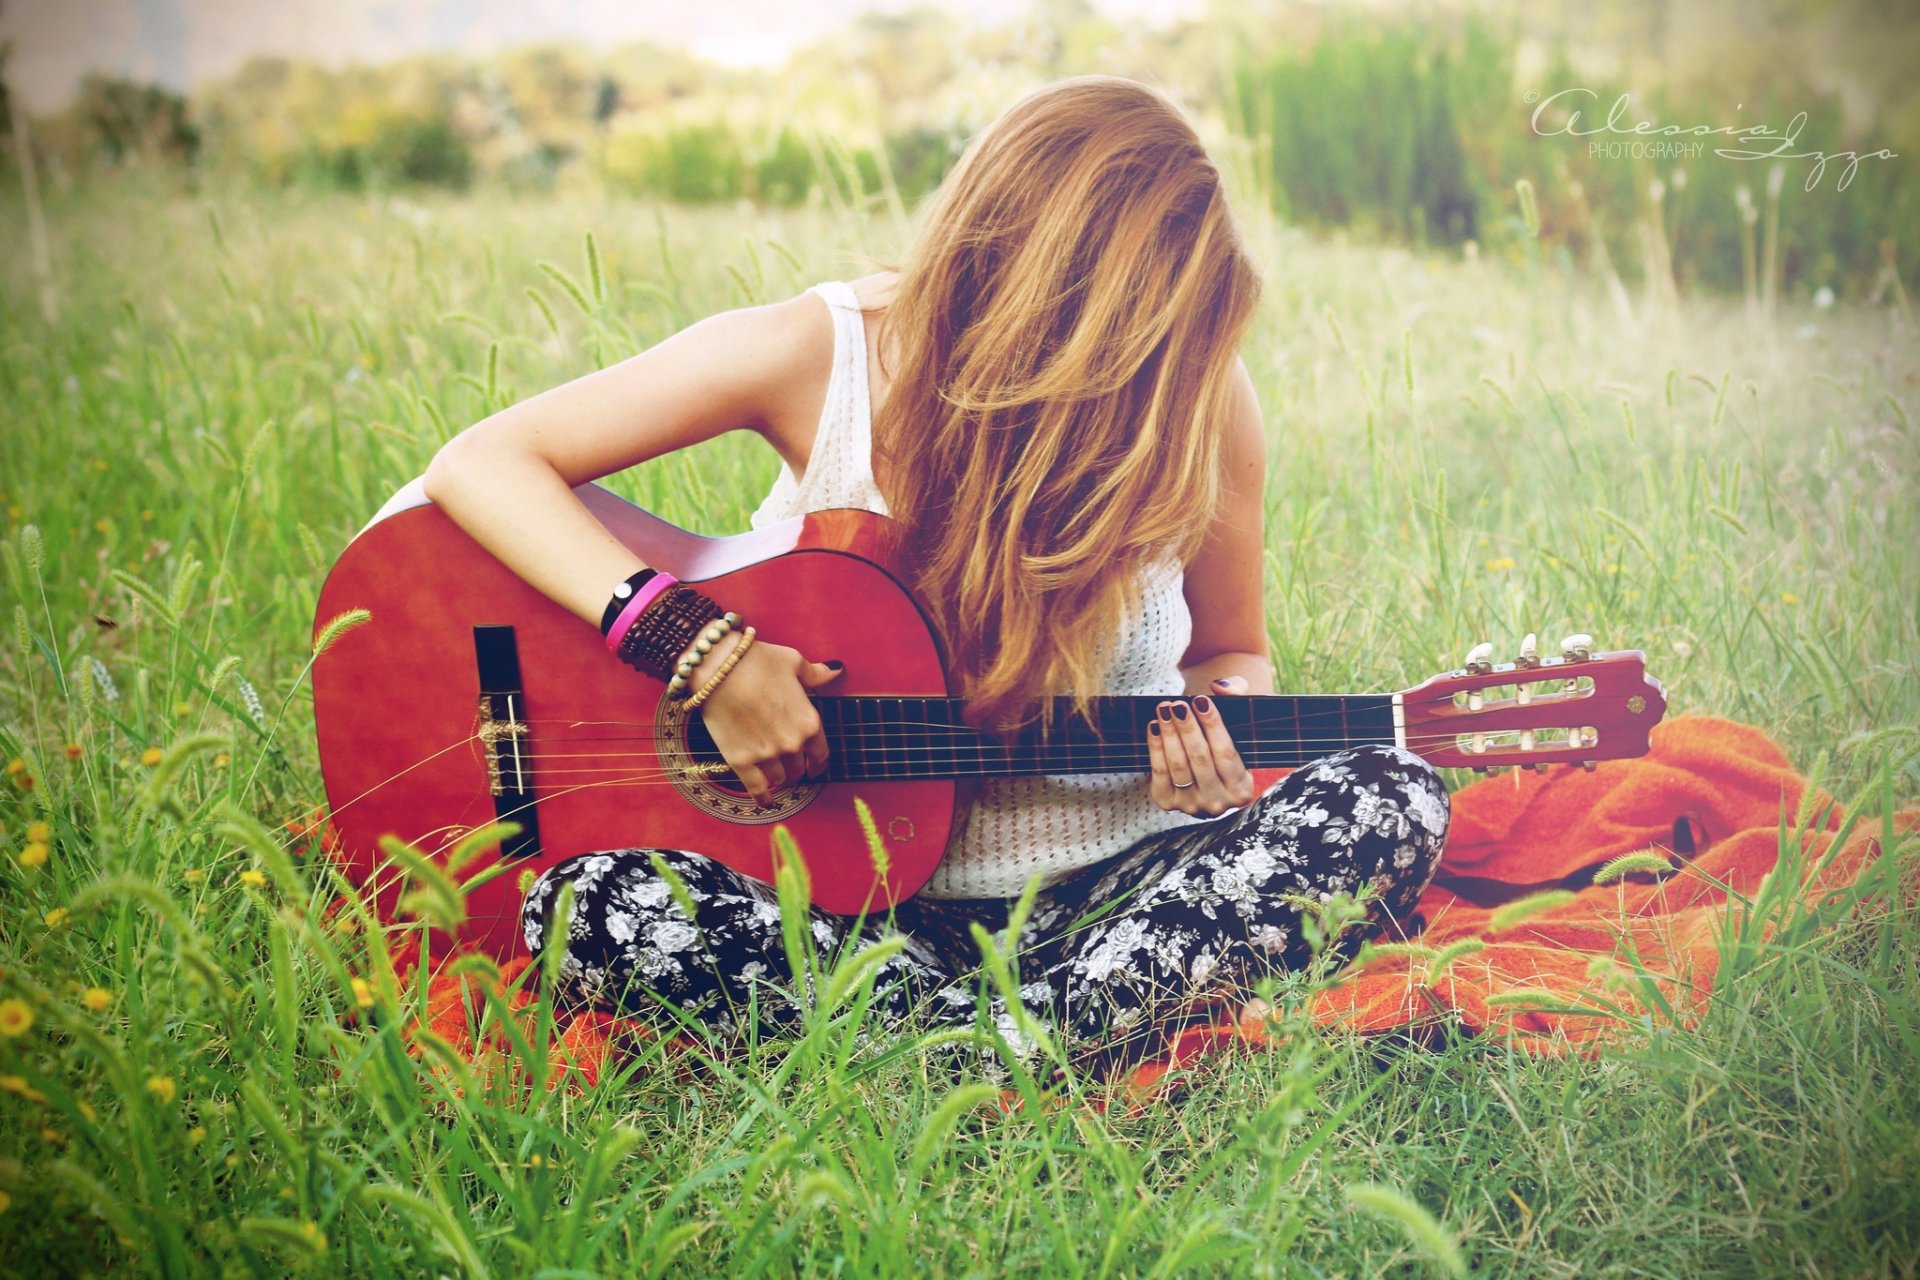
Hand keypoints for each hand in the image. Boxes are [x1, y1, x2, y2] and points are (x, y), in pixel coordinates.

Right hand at [692, 632, 841, 805]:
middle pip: (799, 770)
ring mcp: (767, 755)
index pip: (821, 754)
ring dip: (778, 779)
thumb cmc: (757, 660)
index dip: (817, 762)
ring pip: (780, 780)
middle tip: (790, 768)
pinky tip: (764, 801)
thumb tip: (834, 670)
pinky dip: (762, 798)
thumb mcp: (793, 662)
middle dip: (796, 769)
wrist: (718, 667)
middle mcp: (792, 744)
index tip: (814, 766)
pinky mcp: (741, 761)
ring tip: (773, 776)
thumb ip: (815, 674)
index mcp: (809, 722)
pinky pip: (757, 789)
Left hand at [1147, 675, 1256, 816]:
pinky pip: (1159, 773)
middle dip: (1187, 728)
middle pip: (1200, 760)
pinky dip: (1156, 748)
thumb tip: (1220, 687)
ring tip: (1164, 710)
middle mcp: (1218, 803)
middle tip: (1178, 704)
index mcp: (1241, 788)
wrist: (1202, 768)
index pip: (1226, 753)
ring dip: (1169, 735)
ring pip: (1178, 766)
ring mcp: (1191, 805)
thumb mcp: (1239, 720)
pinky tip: (1154, 726)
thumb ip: (1237, 694)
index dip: (1213, 726)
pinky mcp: (1167, 802)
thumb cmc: (1222, 741)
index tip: (1201, 701)